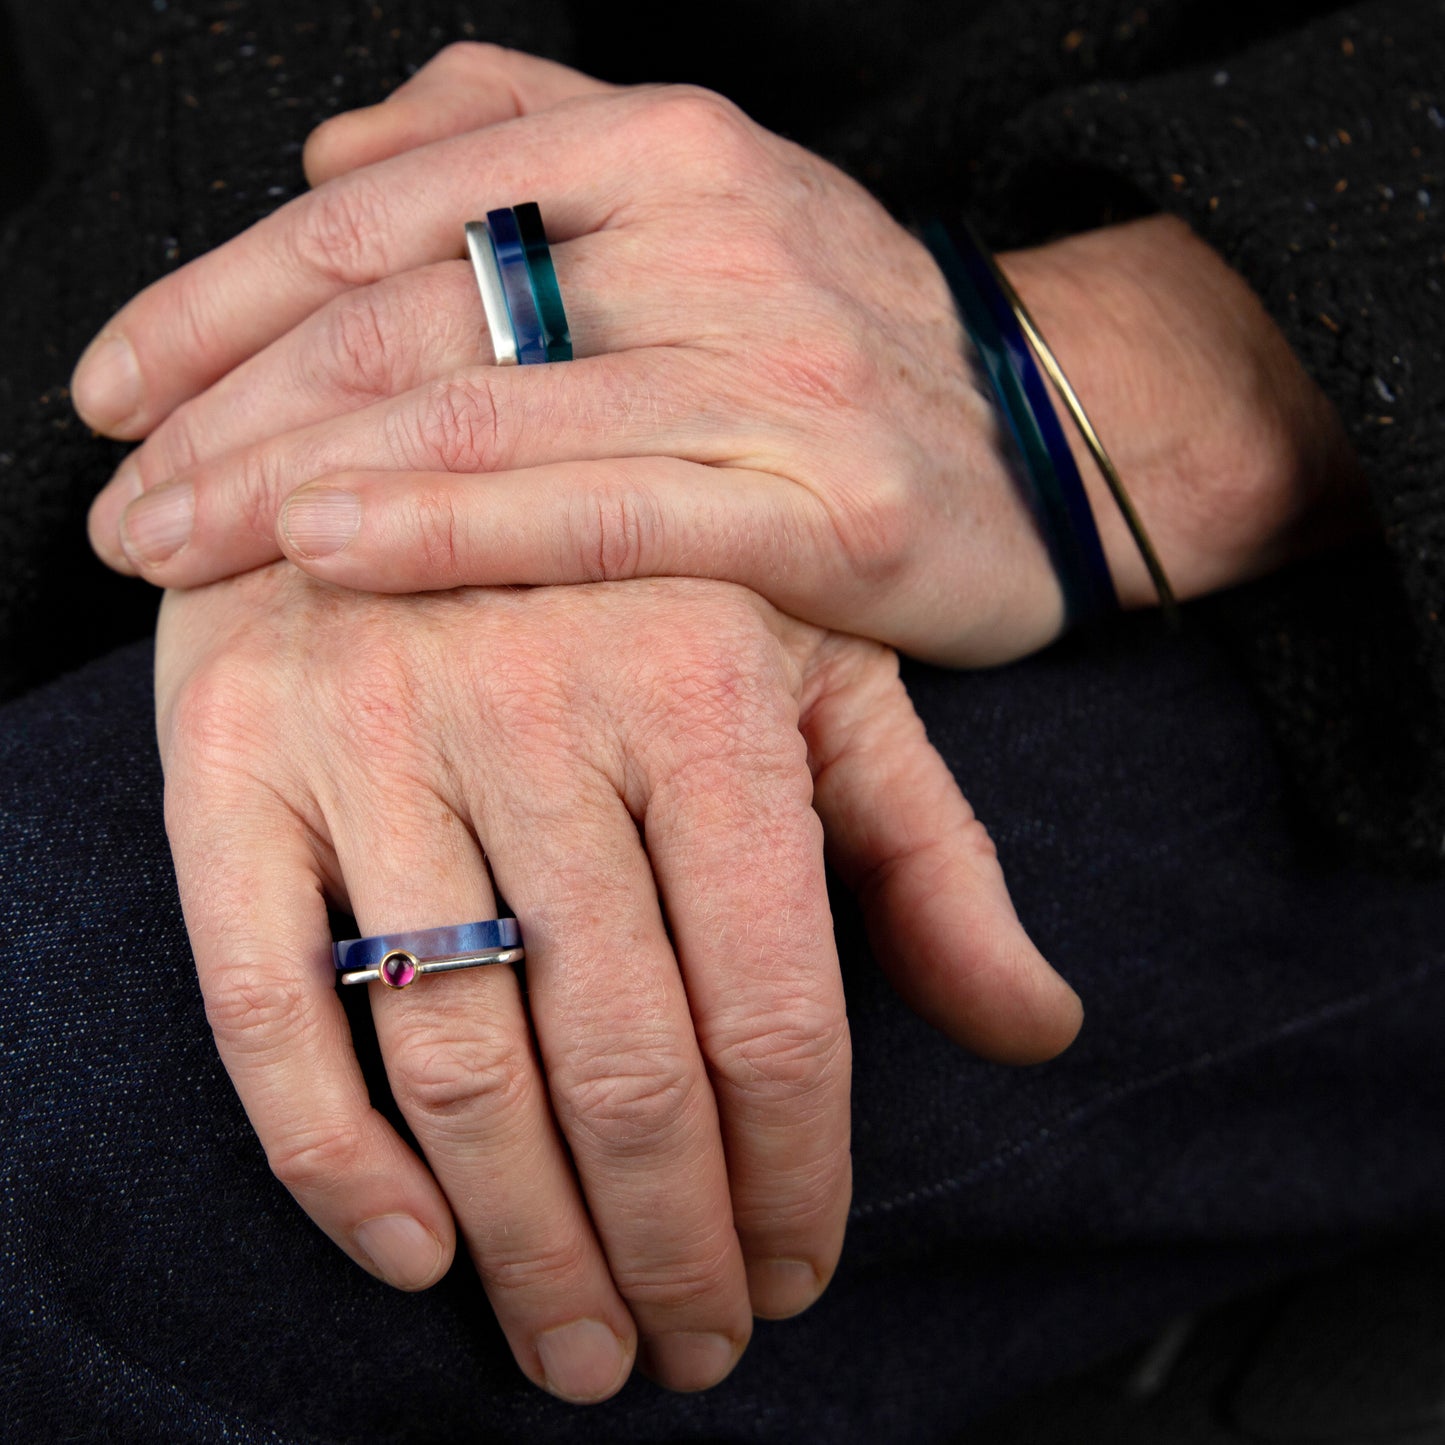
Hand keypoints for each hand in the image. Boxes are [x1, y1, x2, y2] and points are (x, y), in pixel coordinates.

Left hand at [77, 46, 1362, 665]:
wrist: (1056, 436)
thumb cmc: (844, 344)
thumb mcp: (694, 210)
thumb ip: (519, 147)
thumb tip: (337, 156)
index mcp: (665, 147)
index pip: (385, 207)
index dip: (220, 297)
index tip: (115, 390)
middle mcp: (715, 231)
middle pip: (406, 308)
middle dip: (226, 409)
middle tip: (118, 502)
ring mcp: (776, 368)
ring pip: (483, 405)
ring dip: (293, 478)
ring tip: (169, 544)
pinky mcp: (825, 508)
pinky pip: (603, 511)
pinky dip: (453, 527)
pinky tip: (327, 550)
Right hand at [157, 567, 1078, 1400]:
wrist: (417, 431)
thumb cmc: (644, 578)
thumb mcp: (816, 677)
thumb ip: (926, 854)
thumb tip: (1039, 1029)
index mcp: (704, 687)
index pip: (770, 1004)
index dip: (793, 1175)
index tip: (796, 1271)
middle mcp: (538, 709)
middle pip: (620, 1062)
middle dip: (671, 1246)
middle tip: (690, 1346)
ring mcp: (371, 734)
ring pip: (455, 1061)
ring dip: (528, 1244)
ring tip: (580, 1346)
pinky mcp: (232, 759)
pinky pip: (265, 999)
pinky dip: (328, 1158)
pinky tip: (414, 1253)